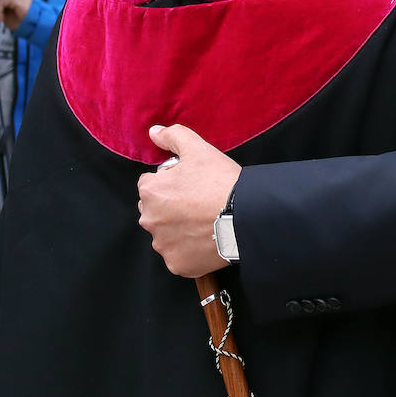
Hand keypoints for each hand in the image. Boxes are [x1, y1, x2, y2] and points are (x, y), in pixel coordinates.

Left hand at [137, 124, 240, 277]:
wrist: (246, 216)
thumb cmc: (221, 181)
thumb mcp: (198, 149)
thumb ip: (173, 136)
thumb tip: (154, 132)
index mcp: (151, 192)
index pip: (152, 185)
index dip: (172, 182)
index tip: (192, 185)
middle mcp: (150, 220)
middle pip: (156, 210)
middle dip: (171, 207)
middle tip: (199, 203)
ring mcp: (163, 245)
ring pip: (166, 234)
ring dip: (179, 229)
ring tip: (205, 222)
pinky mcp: (177, 264)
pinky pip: (178, 255)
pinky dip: (189, 250)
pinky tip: (206, 239)